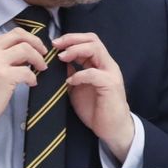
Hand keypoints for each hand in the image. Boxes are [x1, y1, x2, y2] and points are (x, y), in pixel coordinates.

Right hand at [0, 28, 46, 136]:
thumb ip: (0, 55)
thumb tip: (25, 52)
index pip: (12, 33)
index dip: (29, 39)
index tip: (36, 47)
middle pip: (20, 36)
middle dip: (37, 43)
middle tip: (44, 54)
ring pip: (26, 50)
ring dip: (38, 59)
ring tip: (41, 68)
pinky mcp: (3, 76)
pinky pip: (27, 71)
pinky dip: (33, 77)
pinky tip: (31, 83)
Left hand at [52, 32, 134, 160]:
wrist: (112, 128)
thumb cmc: (96, 109)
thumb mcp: (78, 88)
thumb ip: (71, 74)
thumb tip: (57, 63)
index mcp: (100, 64)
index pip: (89, 41)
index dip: (71, 39)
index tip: (54, 44)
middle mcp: (107, 65)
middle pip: (93, 39)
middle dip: (72, 39)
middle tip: (56, 45)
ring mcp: (110, 73)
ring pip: (95, 49)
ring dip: (76, 50)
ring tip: (61, 58)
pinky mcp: (110, 85)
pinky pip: (93, 73)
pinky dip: (79, 74)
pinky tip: (70, 81)